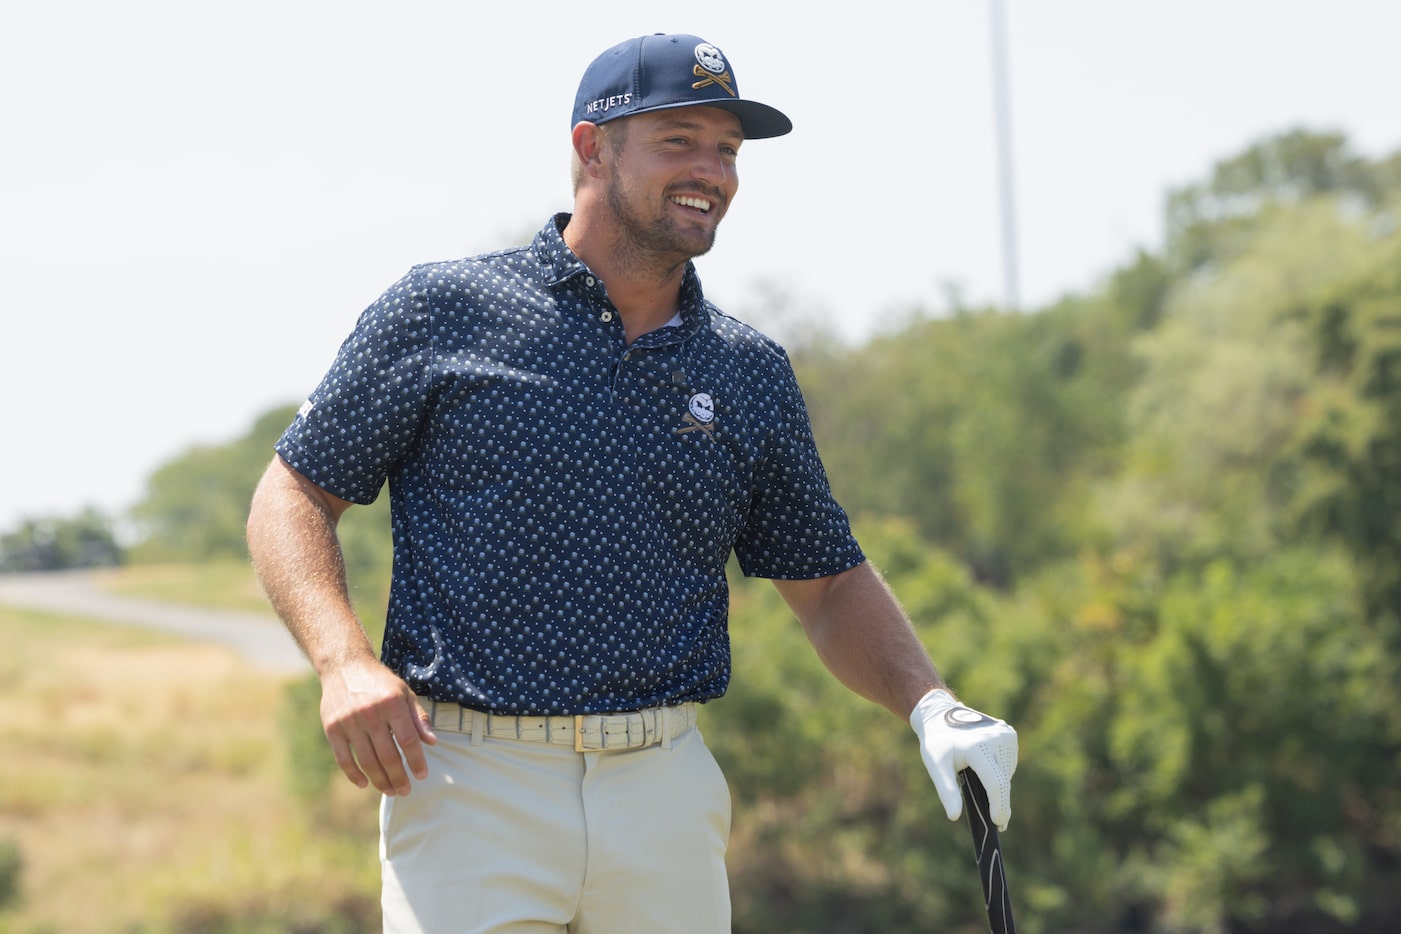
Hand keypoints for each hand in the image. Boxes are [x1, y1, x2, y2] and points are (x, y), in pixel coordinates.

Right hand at [319, 658, 437, 795]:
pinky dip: (354, 775)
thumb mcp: (404, 693)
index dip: (416, 761)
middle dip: (399, 778)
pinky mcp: (332, 729)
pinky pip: (344, 759)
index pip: (408, 740)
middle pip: (388, 756)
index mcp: (392, 704)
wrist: (345, 667)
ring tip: (390, 791)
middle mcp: (371, 714)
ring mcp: (349, 722)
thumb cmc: (380, 682)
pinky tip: (364, 783)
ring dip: (380, 781)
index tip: (422, 775)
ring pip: (367, 762)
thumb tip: (432, 742)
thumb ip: (419, 717)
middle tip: (405, 791)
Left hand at [910, 688, 1016, 830]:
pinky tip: (987, 772)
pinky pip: (1008, 762)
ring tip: (984, 789)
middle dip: (1000, 802)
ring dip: (999, 786)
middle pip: (1002, 781)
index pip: (995, 782)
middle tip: (997, 822)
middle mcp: (996, 738)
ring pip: (1007, 773)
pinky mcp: (1009, 733)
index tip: (999, 823)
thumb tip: (954, 816)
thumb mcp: (936, 766)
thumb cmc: (937, 742)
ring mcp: (1005, 734)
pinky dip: (1000, 771)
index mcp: (977, 747)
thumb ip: (947, 791)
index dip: (999, 805)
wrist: (940, 713)